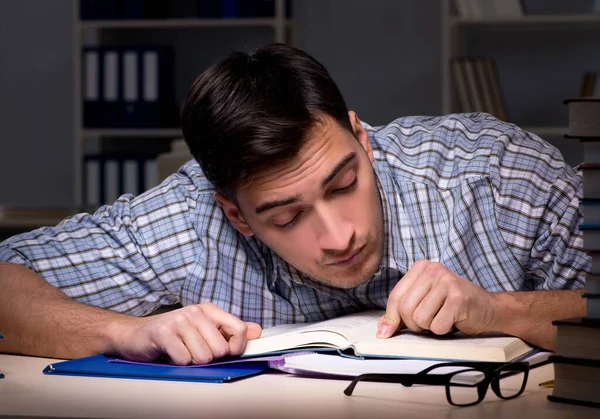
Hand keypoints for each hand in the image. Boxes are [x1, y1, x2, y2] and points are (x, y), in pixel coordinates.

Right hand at [112, 302, 261, 364]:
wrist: (135, 336)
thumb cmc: (172, 335)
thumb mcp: (203, 330)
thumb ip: (230, 330)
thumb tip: (256, 331)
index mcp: (209, 310)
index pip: (238, 329)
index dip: (236, 348)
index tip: (226, 353)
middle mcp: (196, 312)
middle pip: (220, 349)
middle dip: (208, 358)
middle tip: (193, 351)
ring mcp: (180, 320)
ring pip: (203, 357)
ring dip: (192, 361)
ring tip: (181, 351)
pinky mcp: (164, 333)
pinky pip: (184, 360)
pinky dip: (178, 363)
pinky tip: (170, 354)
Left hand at [377, 260, 497, 337]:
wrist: (489, 308)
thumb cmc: (454, 305)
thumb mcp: (424, 302)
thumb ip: (401, 312)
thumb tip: (383, 330)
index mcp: (421, 267)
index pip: (395, 297)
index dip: (391, 318)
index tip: (387, 332)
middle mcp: (433, 270)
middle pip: (405, 308)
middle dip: (414, 324)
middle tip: (429, 321)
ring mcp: (447, 282)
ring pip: (420, 318)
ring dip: (430, 326)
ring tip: (442, 317)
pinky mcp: (459, 298)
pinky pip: (437, 326)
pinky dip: (444, 330)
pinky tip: (453, 320)